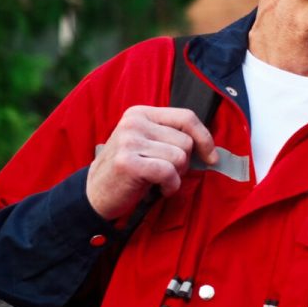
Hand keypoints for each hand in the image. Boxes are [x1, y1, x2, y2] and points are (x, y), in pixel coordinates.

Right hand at [86, 105, 217, 219]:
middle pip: (186, 141)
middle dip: (184, 163)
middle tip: (165, 172)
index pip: (186, 117)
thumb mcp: (148, 144)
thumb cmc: (131, 171)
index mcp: (140, 113)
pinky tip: (159, 189)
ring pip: (180, 157)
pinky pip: (169, 172)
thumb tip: (211, 147)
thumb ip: (171, 137)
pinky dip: (171, 186)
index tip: (212, 157)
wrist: (95, 194)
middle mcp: (134, 123)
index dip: (205, 137)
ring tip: (159, 180)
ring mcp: (129, 141)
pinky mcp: (127, 162)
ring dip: (176, 176)